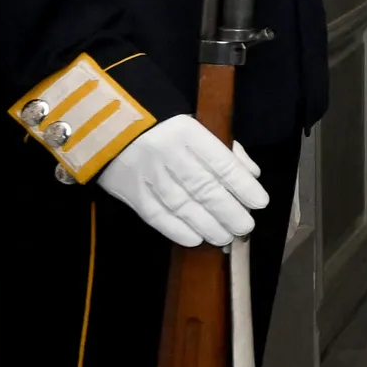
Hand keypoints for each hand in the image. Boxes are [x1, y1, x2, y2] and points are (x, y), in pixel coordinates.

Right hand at [97, 113, 267, 247]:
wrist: (106, 127)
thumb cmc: (164, 128)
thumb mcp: (197, 127)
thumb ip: (226, 150)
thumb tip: (252, 175)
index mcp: (188, 132)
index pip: (220, 161)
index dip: (242, 185)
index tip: (260, 202)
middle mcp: (167, 152)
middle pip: (202, 186)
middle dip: (228, 210)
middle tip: (245, 227)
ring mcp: (146, 172)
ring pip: (181, 204)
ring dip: (206, 225)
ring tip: (225, 237)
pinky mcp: (129, 190)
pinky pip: (155, 214)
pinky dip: (176, 230)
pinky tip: (195, 239)